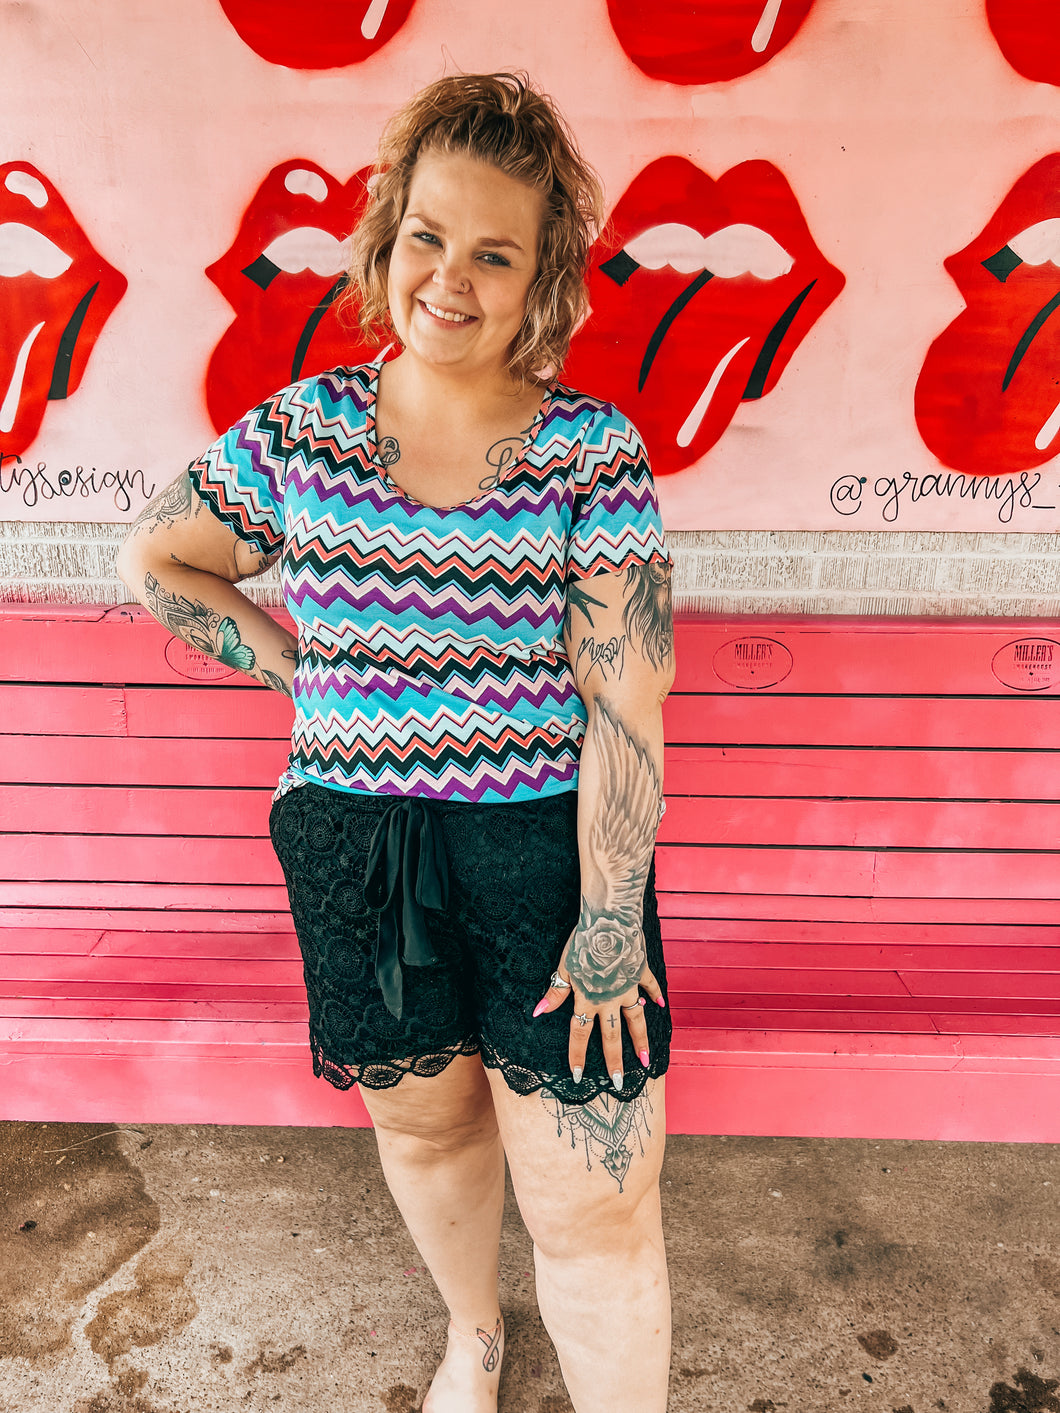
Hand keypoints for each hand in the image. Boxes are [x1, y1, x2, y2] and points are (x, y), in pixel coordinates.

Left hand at [532, 945, 663, 1091]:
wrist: (610, 921)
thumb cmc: (582, 942)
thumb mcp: (565, 967)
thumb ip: (556, 992)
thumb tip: (539, 1012)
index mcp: (588, 999)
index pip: (580, 1034)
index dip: (578, 1055)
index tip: (577, 1076)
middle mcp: (610, 999)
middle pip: (612, 1036)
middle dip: (615, 1061)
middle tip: (620, 1083)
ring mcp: (628, 987)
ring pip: (635, 1020)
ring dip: (640, 1041)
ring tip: (645, 1060)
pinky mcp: (640, 971)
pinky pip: (649, 987)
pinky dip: (655, 995)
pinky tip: (660, 1005)